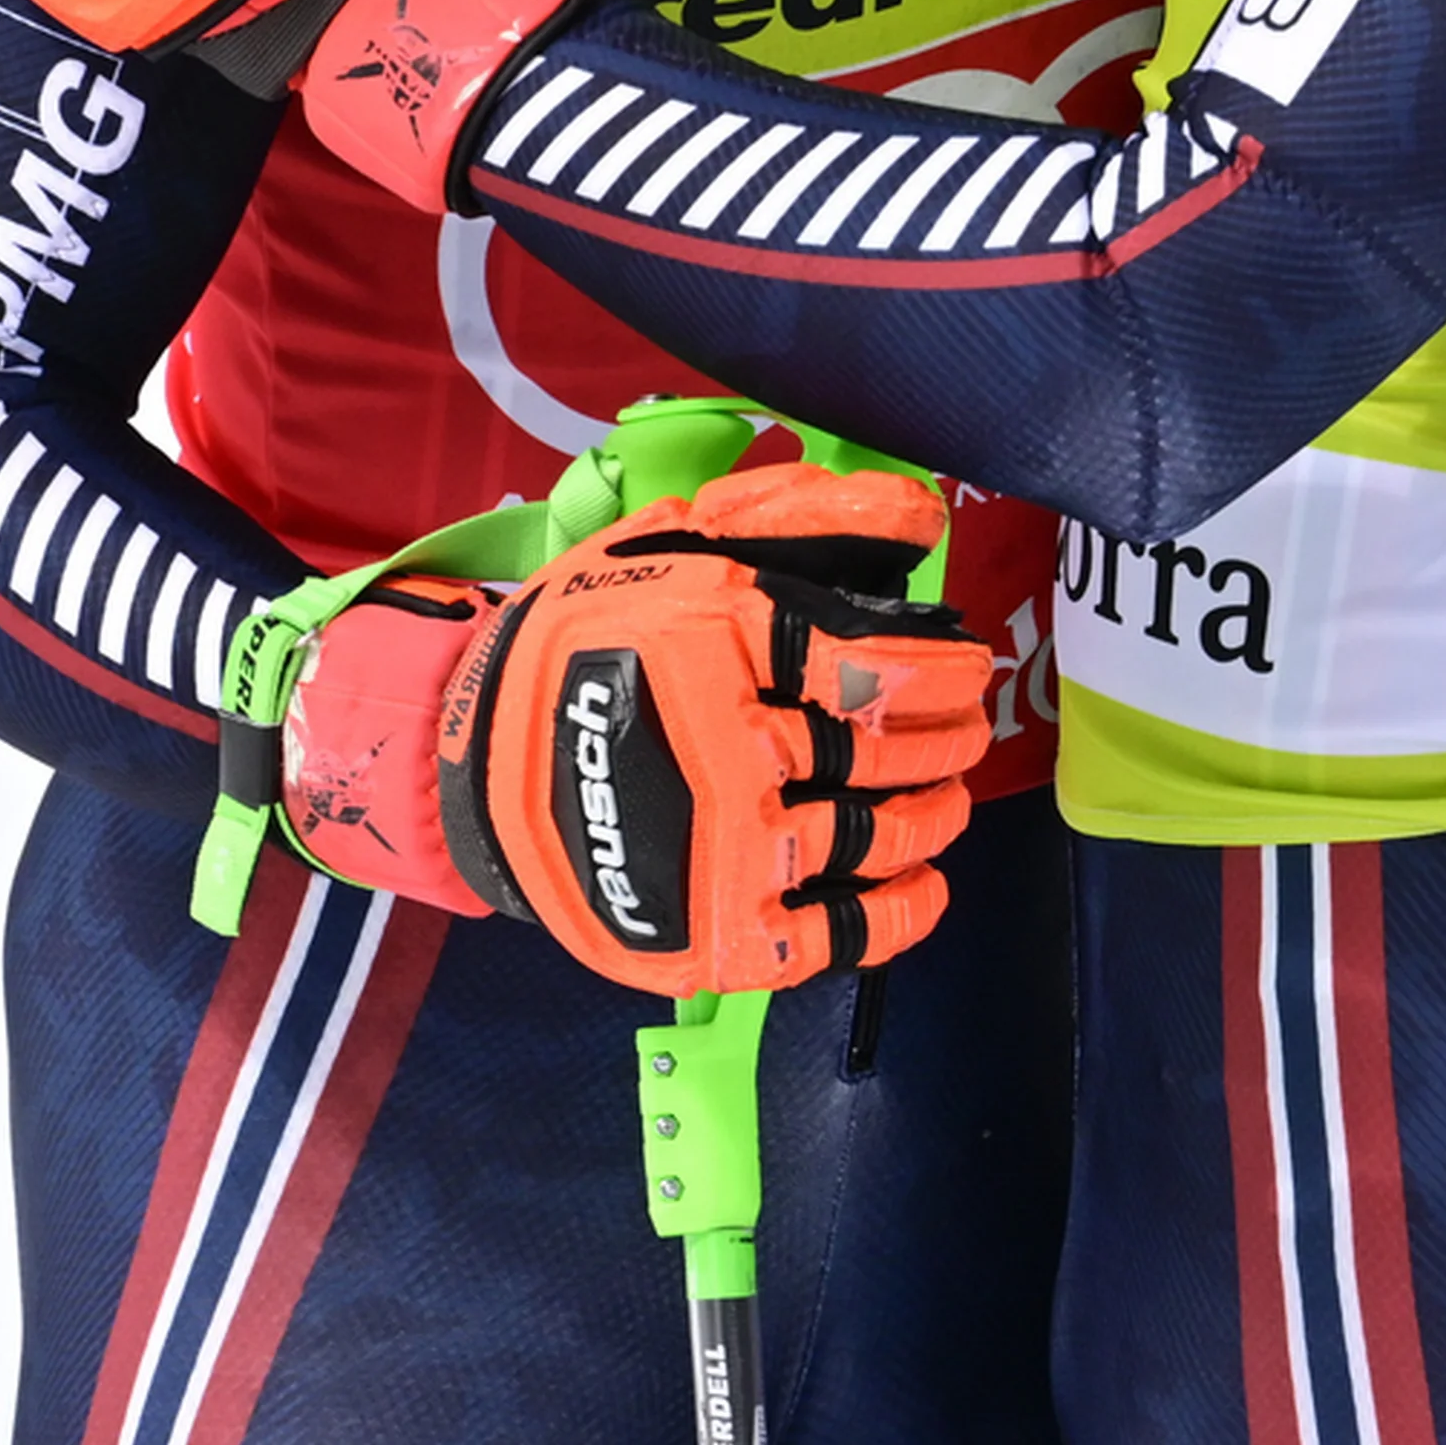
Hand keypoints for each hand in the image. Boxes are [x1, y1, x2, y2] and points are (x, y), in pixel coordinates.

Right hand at [421, 461, 994, 993]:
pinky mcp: (711, 931)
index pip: (866, 665)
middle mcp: (718, 749)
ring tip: (947, 796)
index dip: (938, 670)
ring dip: (933, 816)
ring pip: (872, 836)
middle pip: (880, 750)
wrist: (480, 763)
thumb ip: (793, 515)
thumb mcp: (671, 541)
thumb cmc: (589, 639)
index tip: (965, 668)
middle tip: (964, 728)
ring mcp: (717, 850)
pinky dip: (899, 914)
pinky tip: (924, 883)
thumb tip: (916, 509)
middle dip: (946, 739)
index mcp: (710, 643)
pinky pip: (836, 935)